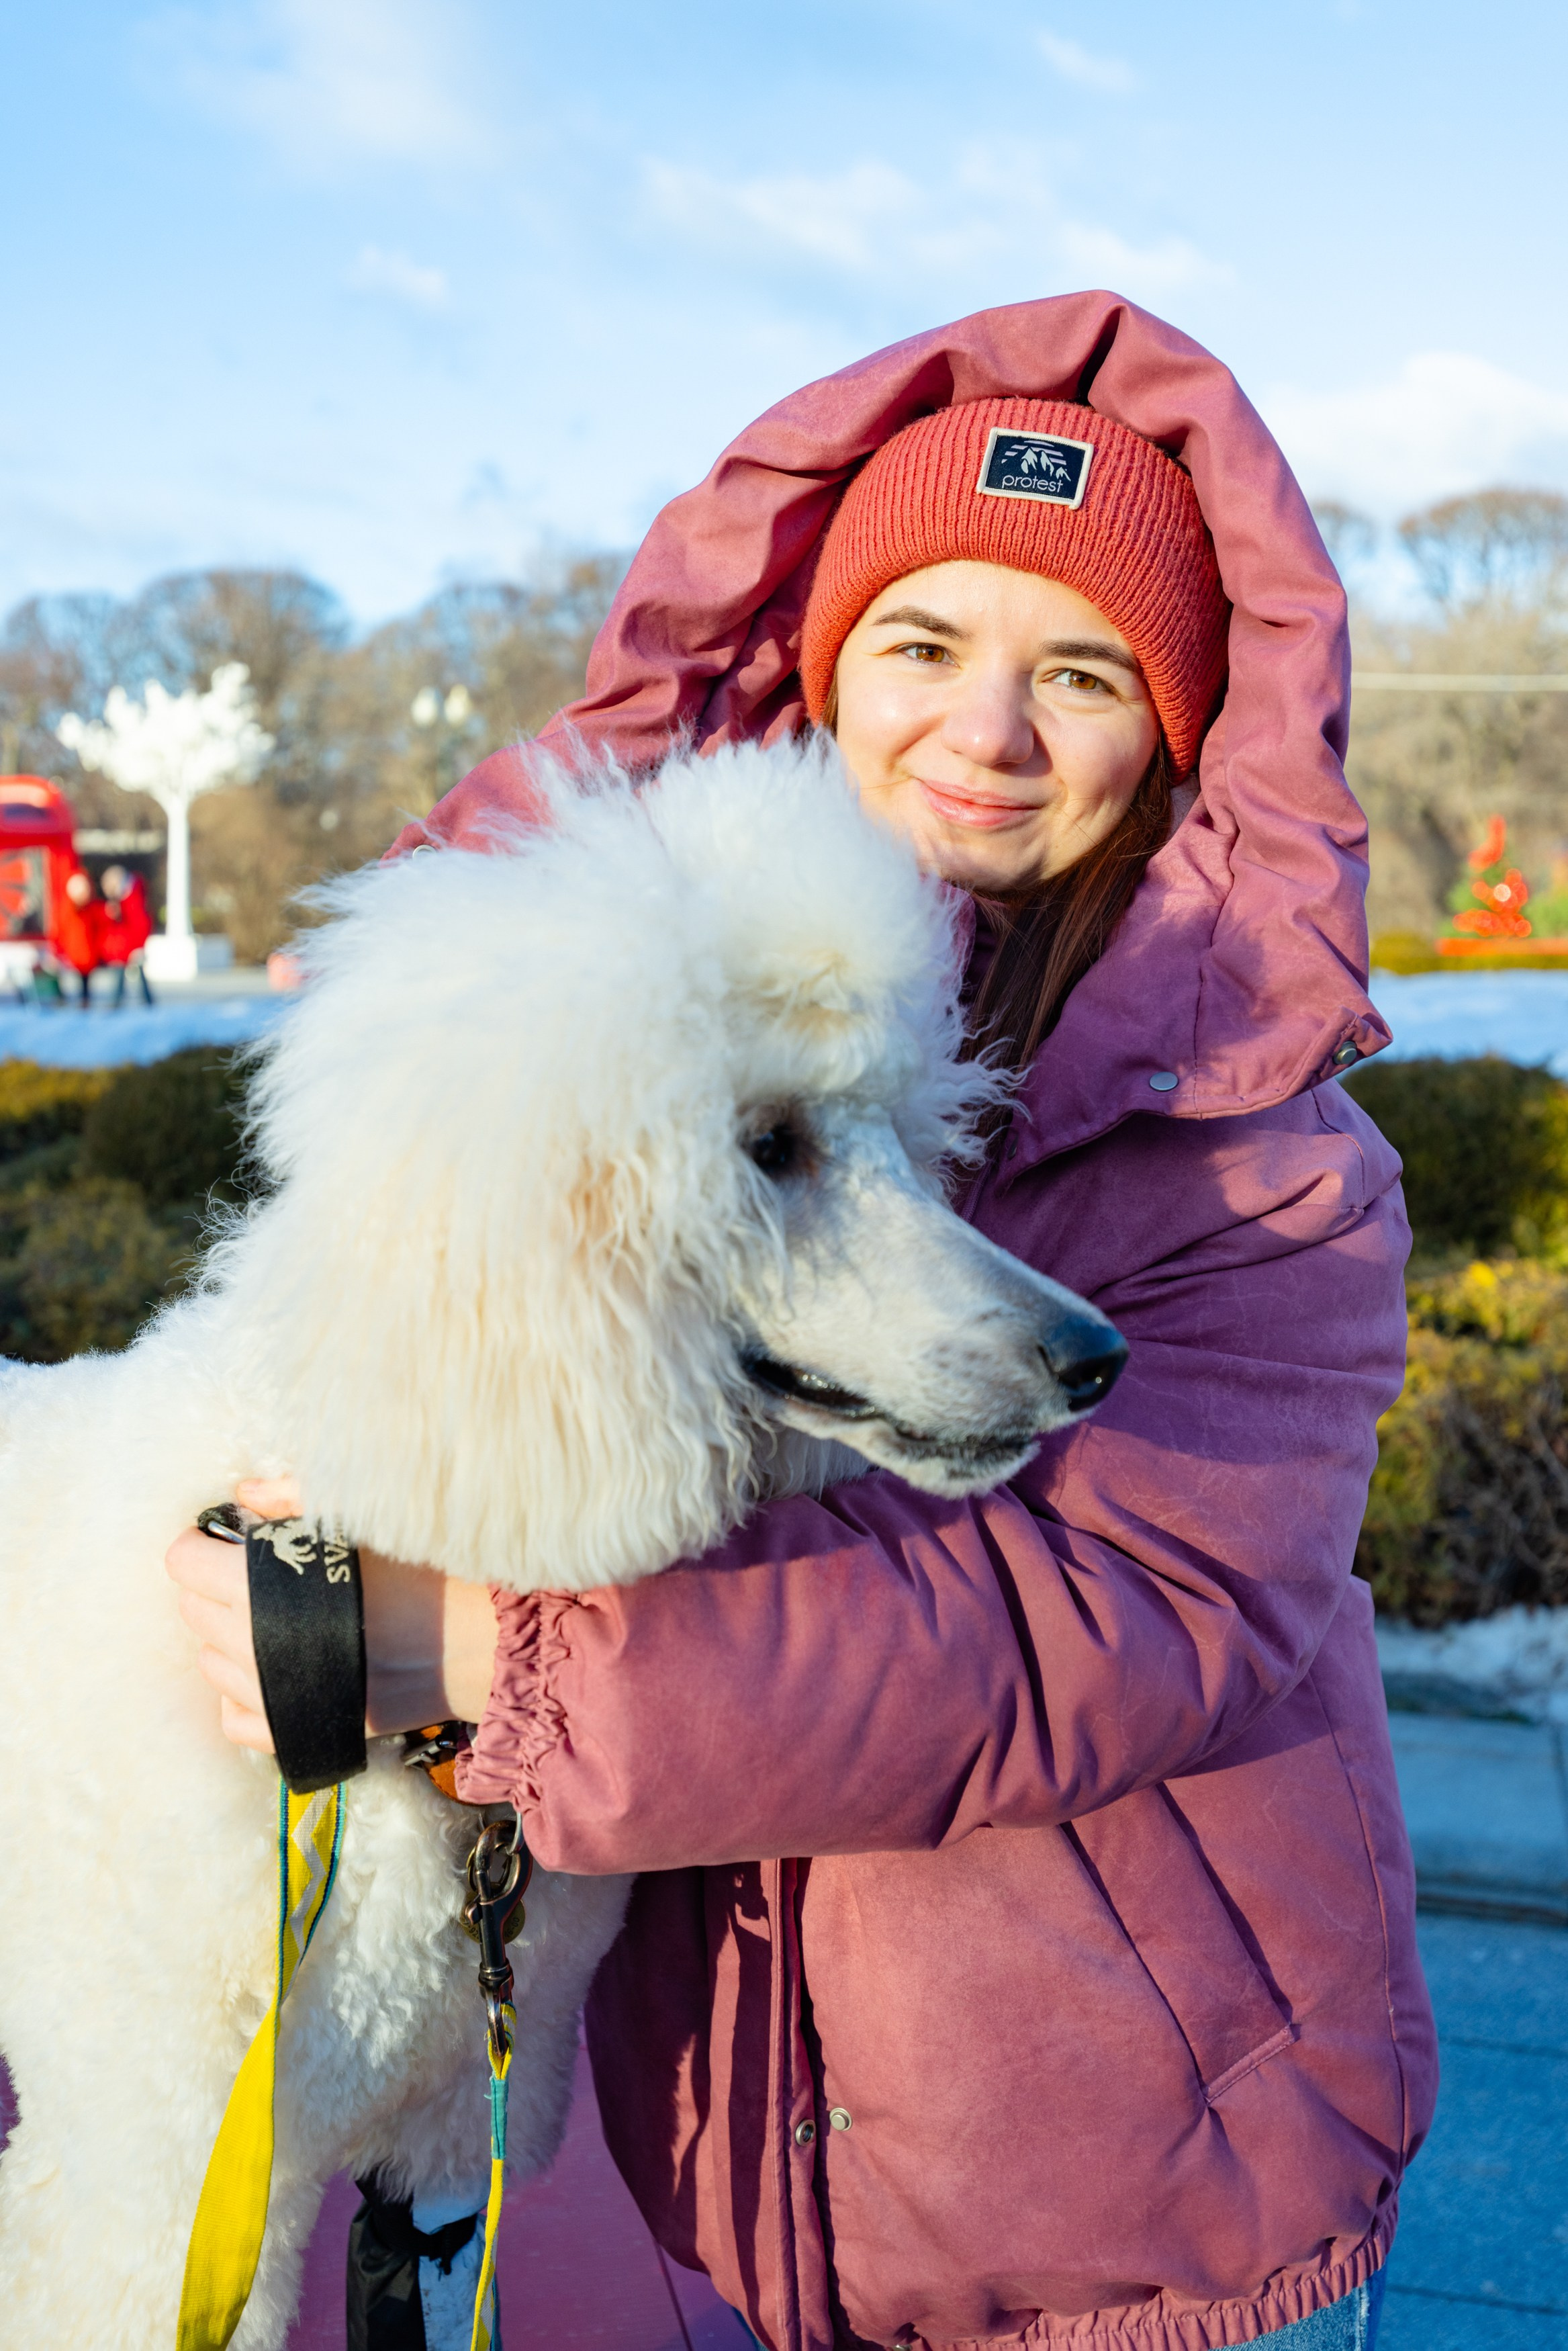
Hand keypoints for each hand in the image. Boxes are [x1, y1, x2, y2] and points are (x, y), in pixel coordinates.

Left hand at [165, 1477, 499, 1751]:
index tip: (227, 1537)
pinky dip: (243, 1695)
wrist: (486, 1644)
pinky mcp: (300, 1730)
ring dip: (229, 1637)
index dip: (201, 1544)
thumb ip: (294, 1498)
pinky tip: (274, 1669)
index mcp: (264, 1589)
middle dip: (215, 1586)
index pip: (185, 1565)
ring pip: (211, 1665)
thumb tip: (242, 1496)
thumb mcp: (365, 1515)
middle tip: (261, 1571)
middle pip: (194, 1612)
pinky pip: (235, 1720)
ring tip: (275, 1618)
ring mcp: (276, 1697)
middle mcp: (256, 1648)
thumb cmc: (429, 1570)